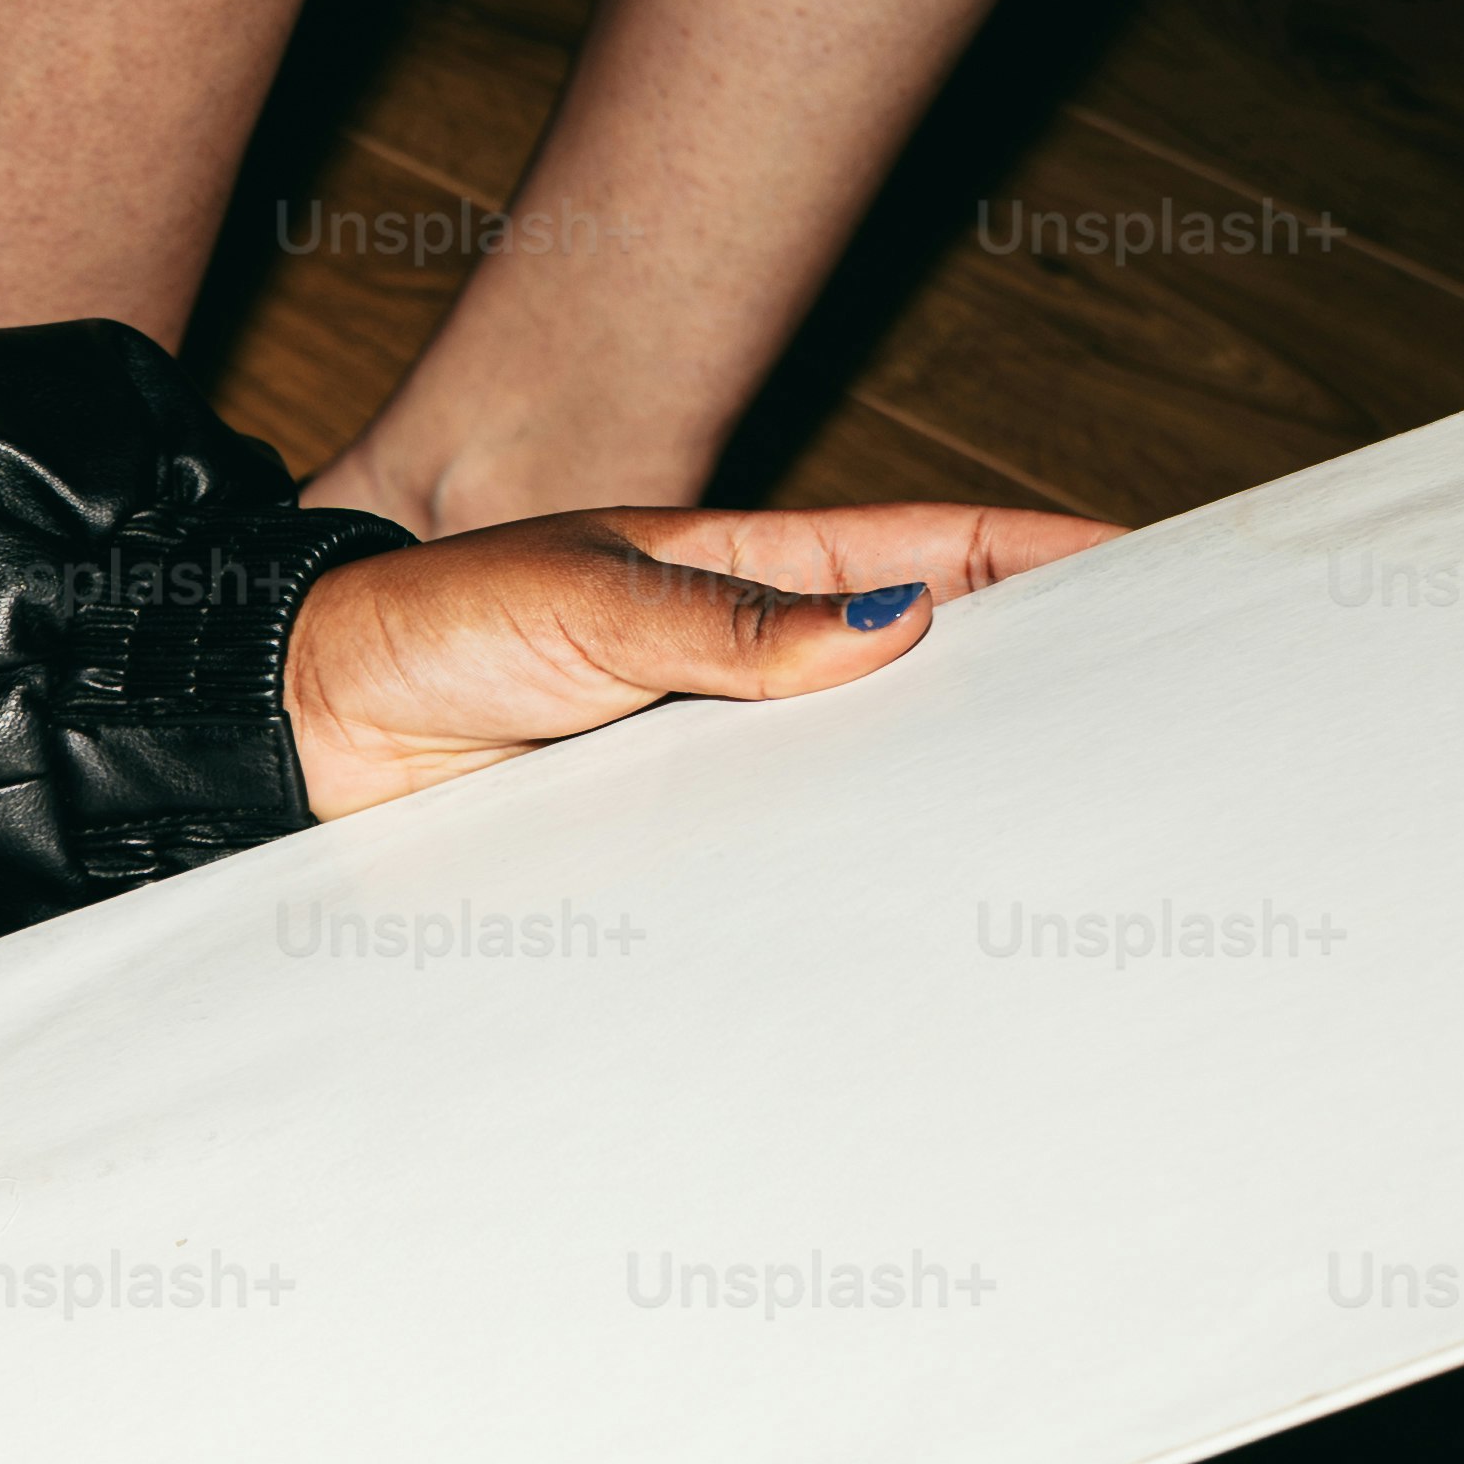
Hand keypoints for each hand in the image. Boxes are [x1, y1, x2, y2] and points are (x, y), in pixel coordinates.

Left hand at [282, 499, 1114, 820]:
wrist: (304, 729)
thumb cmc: (429, 629)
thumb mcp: (588, 601)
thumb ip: (733, 625)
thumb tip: (896, 624)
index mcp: (748, 570)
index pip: (936, 552)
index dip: (1048, 556)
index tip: (1159, 564)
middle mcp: (747, 662)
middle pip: (924, 670)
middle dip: (1032, 685)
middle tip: (1148, 719)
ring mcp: (711, 751)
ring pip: (860, 770)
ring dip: (942, 793)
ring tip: (1057, 830)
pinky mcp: (660, 834)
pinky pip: (771, 853)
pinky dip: (835, 870)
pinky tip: (898, 911)